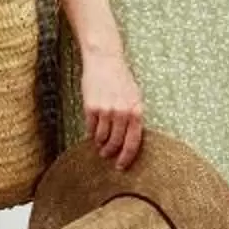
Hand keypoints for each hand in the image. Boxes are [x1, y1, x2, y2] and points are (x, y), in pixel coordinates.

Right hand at [81, 48, 144, 168]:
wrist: (105, 61)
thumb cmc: (121, 80)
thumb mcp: (135, 97)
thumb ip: (134, 117)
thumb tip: (130, 140)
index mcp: (137, 111)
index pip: (133, 142)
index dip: (126, 158)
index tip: (121, 166)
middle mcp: (122, 113)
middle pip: (116, 143)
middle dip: (110, 152)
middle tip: (107, 156)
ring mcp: (106, 111)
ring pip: (101, 138)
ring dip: (100, 143)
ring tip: (100, 143)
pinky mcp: (91, 108)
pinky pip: (90, 129)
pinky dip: (91, 133)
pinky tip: (93, 132)